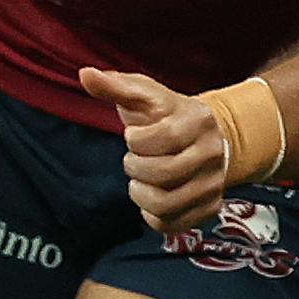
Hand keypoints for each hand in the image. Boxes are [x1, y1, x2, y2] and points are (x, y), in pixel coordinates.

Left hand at [80, 65, 231, 235]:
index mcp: (197, 121)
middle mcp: (212, 154)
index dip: (136, 141)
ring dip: (141, 193)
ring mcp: (213, 184)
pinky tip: (151, 197)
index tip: (133, 136)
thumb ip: (115, 86)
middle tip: (134, 159)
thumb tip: (86, 74)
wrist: (210, 138)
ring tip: (140, 180)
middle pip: (164, 173)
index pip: (163, 138)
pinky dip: (152, 215)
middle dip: (135, 167)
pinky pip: (172, 224)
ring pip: (167, 203)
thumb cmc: (168, 115)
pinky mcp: (208, 208)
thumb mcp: (145, 95)